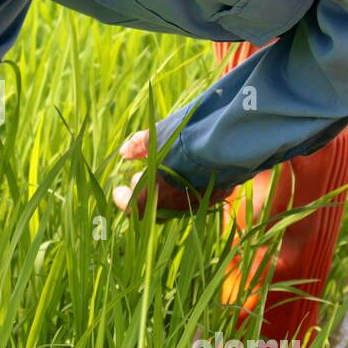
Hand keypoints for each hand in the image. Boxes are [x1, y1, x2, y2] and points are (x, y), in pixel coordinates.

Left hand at [113, 129, 230, 215]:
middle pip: (155, 211)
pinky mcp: (218, 195)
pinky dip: (183, 188)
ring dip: (163, 192)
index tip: (118, 189)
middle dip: (144, 196)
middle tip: (138, 178)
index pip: (134, 210)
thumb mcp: (157, 136)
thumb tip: (124, 152)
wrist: (229, 139)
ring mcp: (200, 202)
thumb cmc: (186, 137)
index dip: (123, 201)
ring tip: (160, 172)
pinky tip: (183, 172)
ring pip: (175, 205)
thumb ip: (139, 146)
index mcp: (158, 195)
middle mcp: (178, 205)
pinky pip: (194, 198)